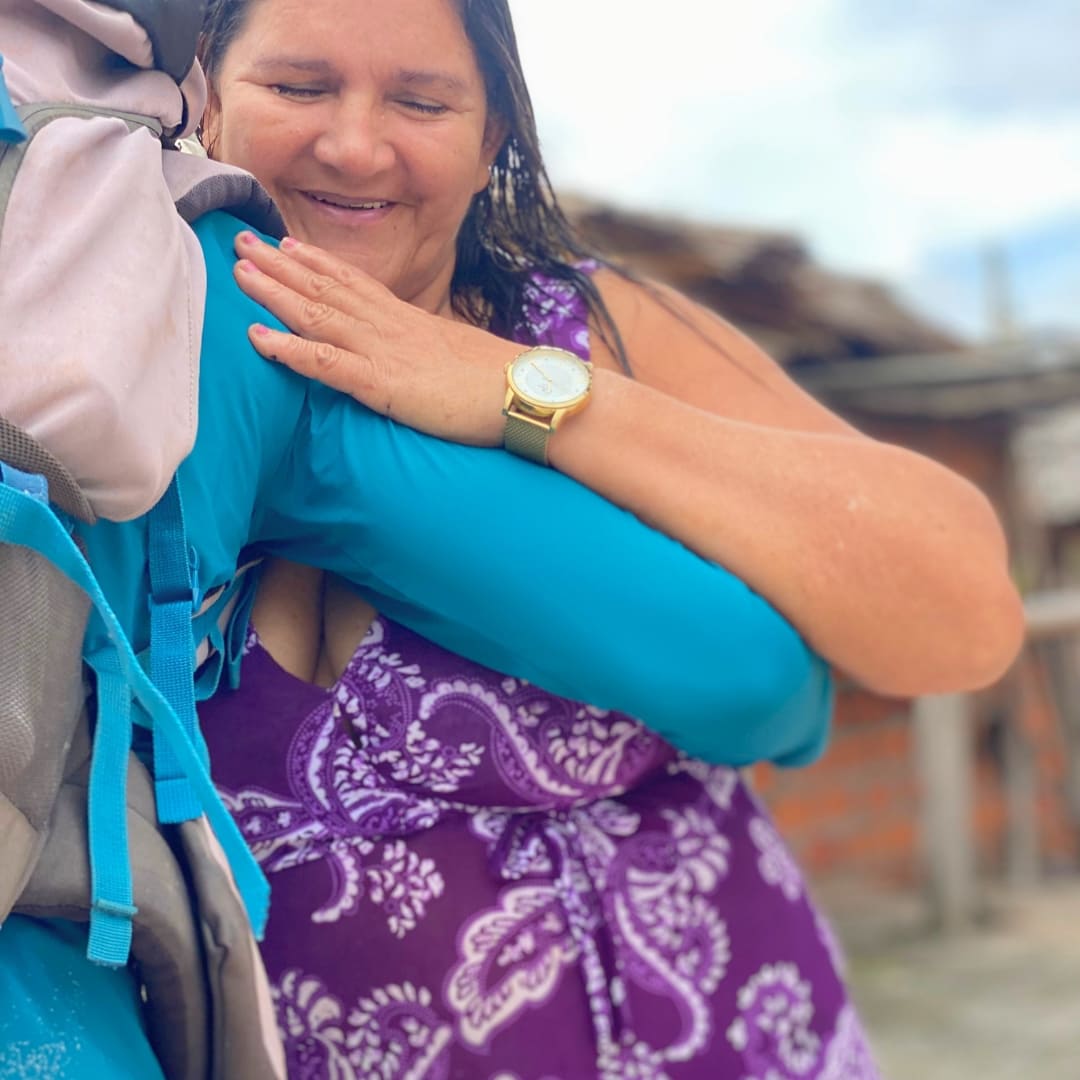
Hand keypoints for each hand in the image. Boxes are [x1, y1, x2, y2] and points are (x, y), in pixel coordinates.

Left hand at [232, 232, 517, 444]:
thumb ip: (428, 351)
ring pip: (318, 314)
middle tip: (243, 239)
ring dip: (275, 291)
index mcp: (409, 321)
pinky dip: (289, 350)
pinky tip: (256, 337)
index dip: (317, 261)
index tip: (287, 241)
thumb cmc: (499, 382)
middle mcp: (390, 327)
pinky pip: (327, 364)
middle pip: (327, 288)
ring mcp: (384, 351)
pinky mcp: (383, 384)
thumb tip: (419, 357)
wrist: (525, 393)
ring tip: (238, 270)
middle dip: (282, 264)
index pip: (356, 282)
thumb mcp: (457, 356)